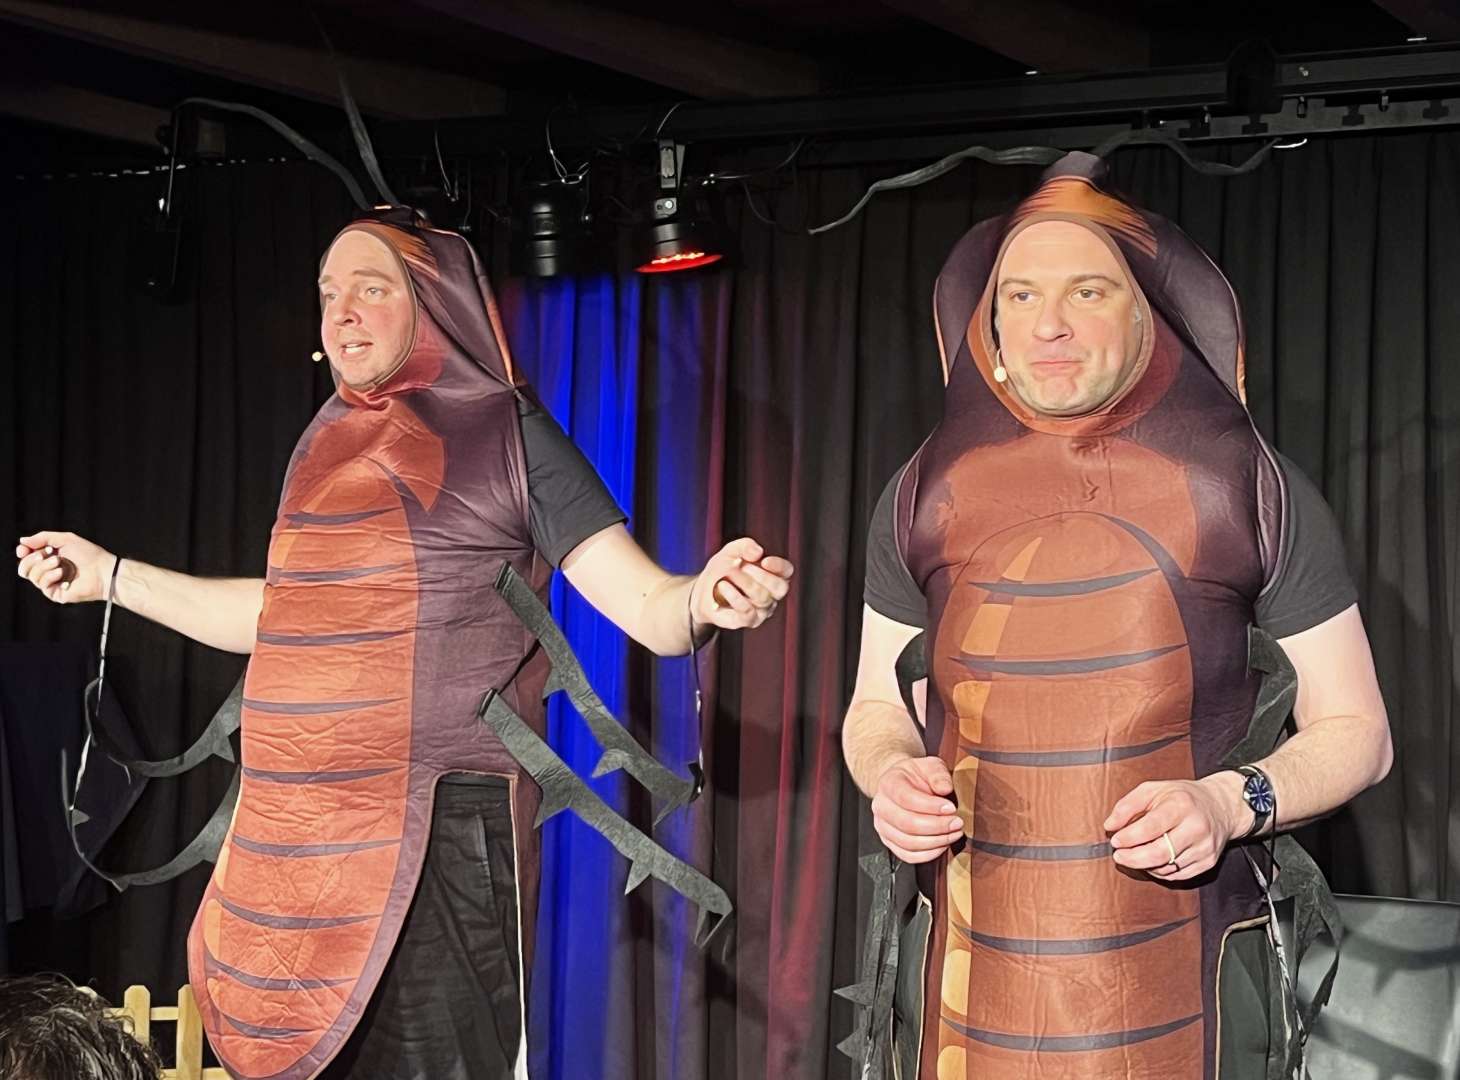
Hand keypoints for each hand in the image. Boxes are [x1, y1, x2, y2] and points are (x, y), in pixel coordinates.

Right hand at [15, 531, 116, 604]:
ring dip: (43, 566)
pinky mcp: (55, 593)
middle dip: (31, 558)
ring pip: (31, 575)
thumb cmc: (89, 554)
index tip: (24, 549)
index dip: (22, 552)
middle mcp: (48, 571)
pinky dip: (49, 576)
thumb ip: (43, 538)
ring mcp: (51, 583)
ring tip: (59, 561)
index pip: (26, 557)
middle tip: (46, 553)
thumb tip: (22, 541)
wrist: (103, 570)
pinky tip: (61, 572)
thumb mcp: (65, 539)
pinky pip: (42, 584)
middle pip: (24, 568)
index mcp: (49, 558)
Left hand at [691, 537, 793, 631]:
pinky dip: (734, 596)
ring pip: (763, 597)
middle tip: (743, 567)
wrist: (703, 591)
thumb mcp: (731, 551)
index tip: (764, 561)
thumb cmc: (722, 570)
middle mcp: (772, 594)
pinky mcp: (748, 620)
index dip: (779, 566)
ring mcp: (762, 609)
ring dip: (744, 583)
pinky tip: (723, 586)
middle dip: (761, 575)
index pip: (787, 571)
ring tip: (727, 575)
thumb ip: (745, 546)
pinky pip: (747, 611)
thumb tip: (757, 551)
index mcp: (773, 574)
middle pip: (780, 587)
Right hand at [871, 755, 963, 863]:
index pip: (907, 798)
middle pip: (907, 824)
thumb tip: (945, 788)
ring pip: (908, 842)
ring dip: (935, 841)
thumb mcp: (930, 765)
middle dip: (937, 826)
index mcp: (889, 783)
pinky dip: (928, 854)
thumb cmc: (916, 775)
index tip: (952, 808)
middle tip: (957, 823)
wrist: (902, 784)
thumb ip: (938, 774)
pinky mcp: (889, 841)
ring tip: (954, 834)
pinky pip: (908, 855)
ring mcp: (883, 826)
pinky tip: (942, 844)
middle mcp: (881, 806)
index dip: (931, 806)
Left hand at [1104, 773, 1248, 881]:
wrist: (1220, 806)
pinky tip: (1152, 861)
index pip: (1151, 827)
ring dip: (1144, 865)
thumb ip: (1127, 805)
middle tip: (1118, 856)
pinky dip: (1159, 871)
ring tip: (1134, 856)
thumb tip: (1110, 826)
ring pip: (1167, 867)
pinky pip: (1177, 875)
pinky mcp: (1208, 862)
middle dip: (1133, 858)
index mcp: (1181, 805)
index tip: (1115, 840)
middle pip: (1159, 853)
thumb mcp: (1153, 789)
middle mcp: (1196, 827)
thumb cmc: (1182, 797)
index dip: (1129, 838)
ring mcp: (1204, 847)